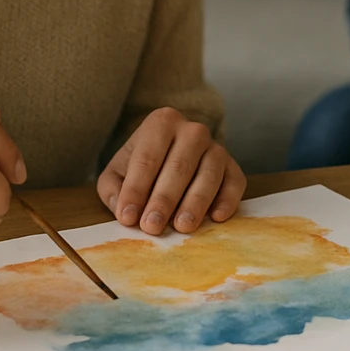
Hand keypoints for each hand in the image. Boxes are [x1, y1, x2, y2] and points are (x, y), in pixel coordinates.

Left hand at [97, 107, 246, 234]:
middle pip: (179, 165)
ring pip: (209, 173)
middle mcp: (192, 130)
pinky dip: (228, 199)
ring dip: (195, 202)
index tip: (128, 217)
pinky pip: (235, 182)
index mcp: (161, 123)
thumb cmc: (142, 168)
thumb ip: (113, 189)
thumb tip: (125, 211)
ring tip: (182, 227)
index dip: (136, 189)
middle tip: (152, 226)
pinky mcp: (233, 167)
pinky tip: (216, 217)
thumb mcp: (117, 173)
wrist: (171, 158)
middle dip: (164, 199)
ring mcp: (216, 148)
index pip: (147, 158)